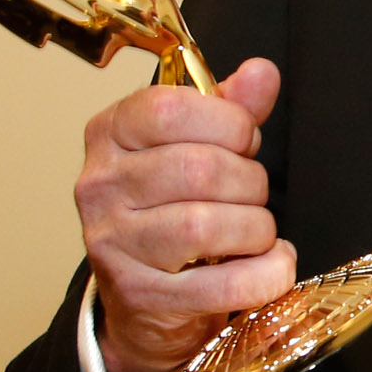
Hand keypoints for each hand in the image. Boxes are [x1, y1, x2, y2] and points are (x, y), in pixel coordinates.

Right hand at [75, 57, 296, 371]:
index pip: (170, 108)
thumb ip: (230, 109)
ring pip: (206, 225)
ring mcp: (114, 245)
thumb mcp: (196, 146)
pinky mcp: (141, 296)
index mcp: (109, 134)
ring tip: (256, 231)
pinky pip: (222, 285)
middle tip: (252, 192)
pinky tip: (271, 264)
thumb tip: (263, 73)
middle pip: (198, 168)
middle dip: (249, 180)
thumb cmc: (172, 209)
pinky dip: (265, 274)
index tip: (243, 140)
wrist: (144, 299)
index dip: (228, 122)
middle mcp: (100, 187)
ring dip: (255, 228)